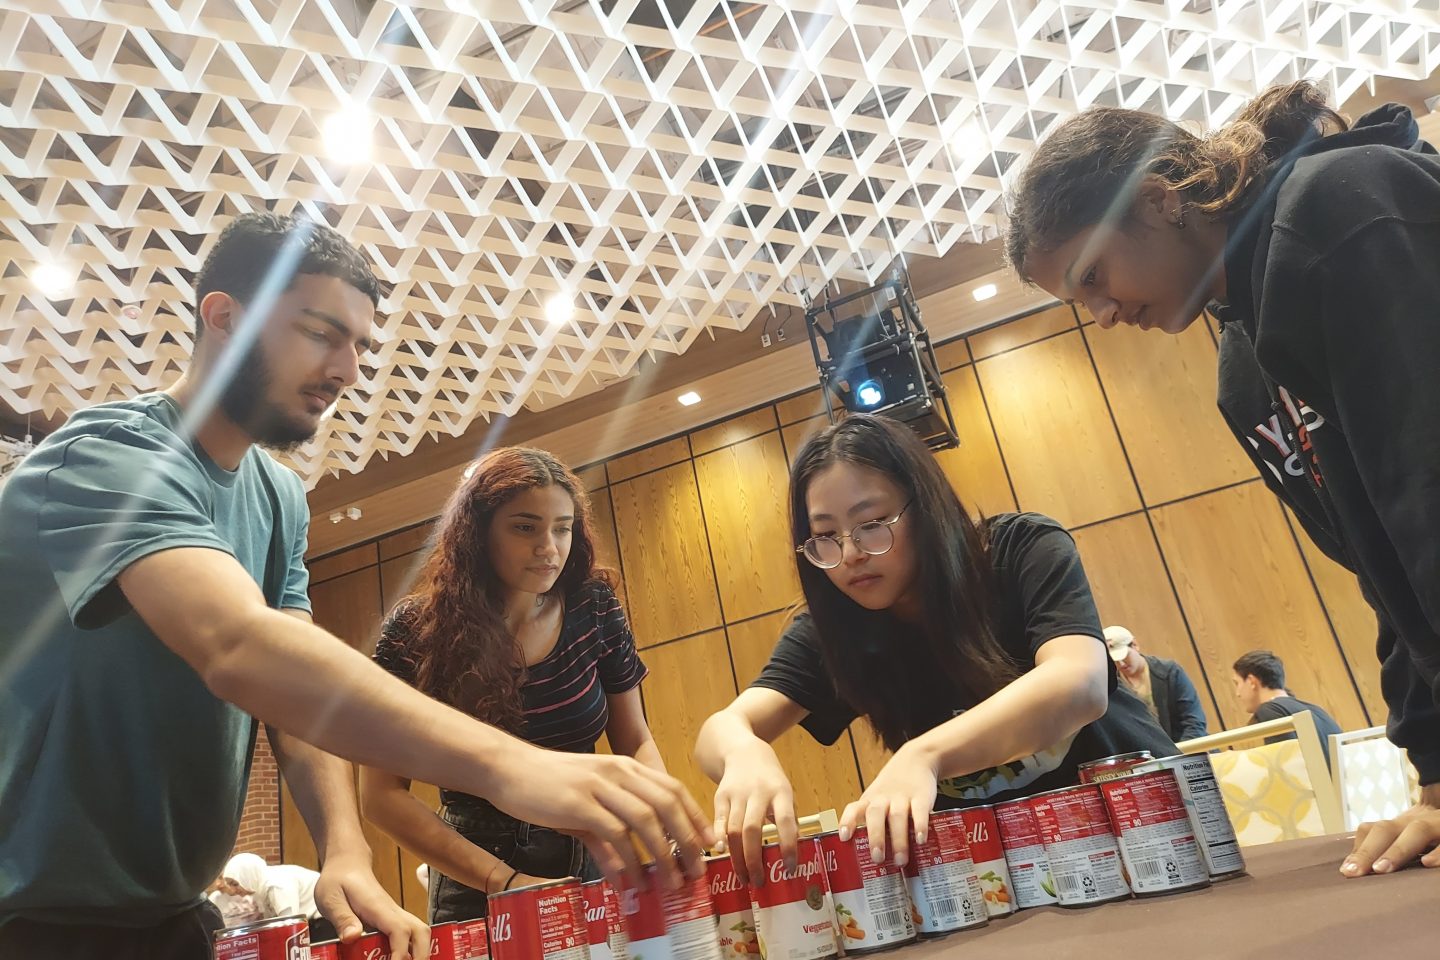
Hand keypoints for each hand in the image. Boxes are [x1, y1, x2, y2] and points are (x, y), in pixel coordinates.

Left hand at [314, 853, 428, 959]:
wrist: (347, 864)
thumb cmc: (338, 880)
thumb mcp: (331, 899)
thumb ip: (342, 918)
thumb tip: (353, 937)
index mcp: (378, 907)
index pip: (399, 930)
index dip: (400, 953)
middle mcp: (392, 911)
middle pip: (420, 932)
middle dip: (421, 956)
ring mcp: (394, 915)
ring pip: (419, 933)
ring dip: (419, 953)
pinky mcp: (391, 920)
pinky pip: (409, 935)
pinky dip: (410, 950)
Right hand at [485, 746, 712, 890]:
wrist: (509, 768)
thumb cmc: (549, 786)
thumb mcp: (587, 802)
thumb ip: (610, 831)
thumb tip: (628, 870)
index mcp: (626, 768)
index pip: (673, 790)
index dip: (695, 817)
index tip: (708, 844)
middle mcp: (619, 773)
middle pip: (668, 805)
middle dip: (687, 840)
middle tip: (695, 871)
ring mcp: (600, 786)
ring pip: (646, 820)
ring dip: (663, 855)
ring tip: (671, 883)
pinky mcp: (579, 804)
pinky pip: (613, 835)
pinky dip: (627, 861)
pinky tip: (631, 882)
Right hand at [712, 741, 797, 887]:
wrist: (742, 751)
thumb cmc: (769, 778)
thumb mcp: (785, 792)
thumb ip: (788, 820)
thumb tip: (793, 855)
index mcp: (780, 791)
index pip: (786, 821)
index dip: (788, 846)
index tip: (789, 869)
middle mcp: (758, 791)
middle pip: (752, 829)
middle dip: (754, 859)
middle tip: (758, 882)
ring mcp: (737, 793)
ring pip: (734, 830)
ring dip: (738, 857)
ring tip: (743, 877)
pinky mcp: (720, 795)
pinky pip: (718, 821)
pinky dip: (719, 840)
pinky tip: (722, 855)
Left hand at [839, 741, 938, 868]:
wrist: (916, 759)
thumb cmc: (893, 786)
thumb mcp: (878, 798)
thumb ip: (874, 822)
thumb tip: (870, 858)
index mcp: (869, 800)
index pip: (853, 809)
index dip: (847, 822)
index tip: (844, 837)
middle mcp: (883, 798)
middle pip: (875, 815)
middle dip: (875, 837)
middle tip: (877, 858)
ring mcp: (902, 796)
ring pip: (897, 816)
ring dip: (898, 839)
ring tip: (900, 860)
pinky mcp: (921, 796)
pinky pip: (919, 811)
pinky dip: (920, 825)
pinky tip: (921, 840)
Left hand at [1341, 785, 1439, 876]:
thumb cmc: (1431, 836)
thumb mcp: (1407, 838)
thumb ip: (1385, 847)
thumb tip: (1353, 868)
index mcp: (1401, 824)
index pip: (1373, 830)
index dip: (1359, 849)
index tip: (1347, 872)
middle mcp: (1416, 821)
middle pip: (1387, 829)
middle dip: (1369, 850)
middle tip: (1355, 872)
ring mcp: (1438, 824)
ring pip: (1416, 831)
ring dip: (1398, 850)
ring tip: (1381, 869)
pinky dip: (1439, 852)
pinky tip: (1429, 864)